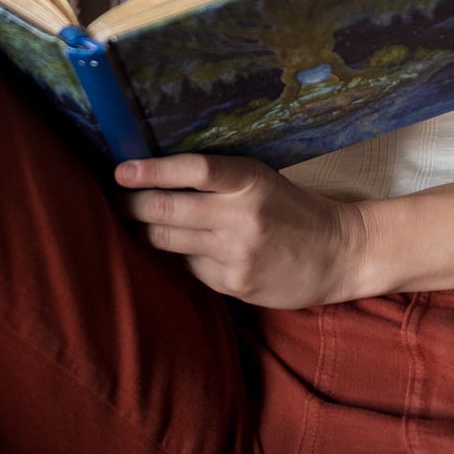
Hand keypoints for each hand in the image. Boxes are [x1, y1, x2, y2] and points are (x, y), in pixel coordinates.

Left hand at [113, 153, 370, 309]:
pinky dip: (181, 257)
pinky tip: (188, 250)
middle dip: (131, 205)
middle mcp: (241, 216)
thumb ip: (216, 178)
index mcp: (249, 181)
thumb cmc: (290, 208)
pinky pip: (188, 268)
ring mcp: (236, 253)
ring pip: (168, 241)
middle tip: (115, 199)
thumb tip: (154, 172)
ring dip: (146, 231)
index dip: (151, 170)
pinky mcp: (235, 284)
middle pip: (167, 209)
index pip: (192, 170)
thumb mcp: (259, 179)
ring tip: (137, 223)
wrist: (337, 252)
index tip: (121, 170)